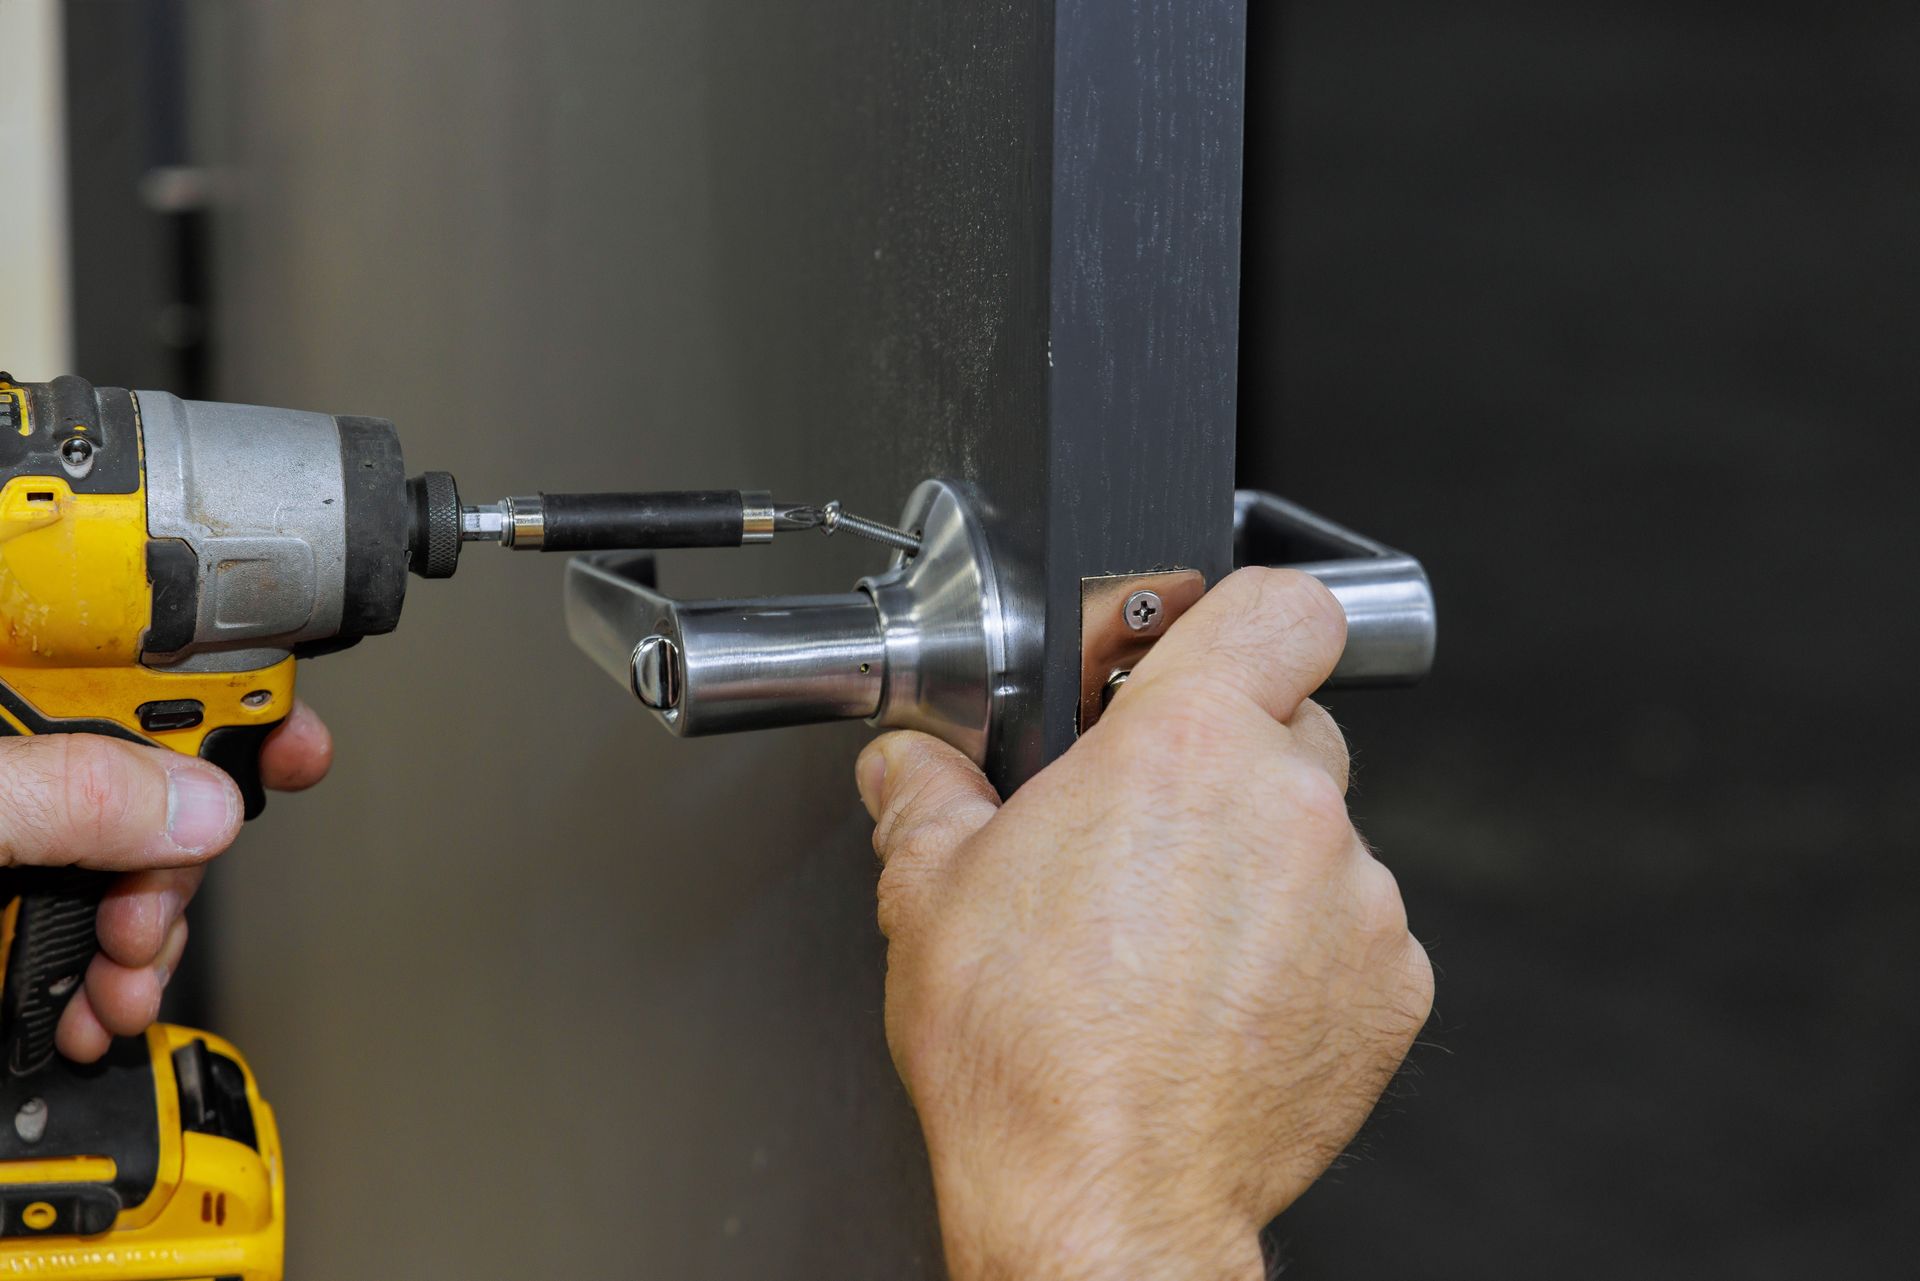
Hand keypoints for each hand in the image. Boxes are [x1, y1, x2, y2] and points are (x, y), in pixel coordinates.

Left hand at [0, 700, 332, 1062]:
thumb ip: (71, 795)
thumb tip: (204, 804)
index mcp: (7, 702)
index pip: (136, 668)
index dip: (232, 696)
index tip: (297, 749)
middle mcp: (20, 767)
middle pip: (157, 784)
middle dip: (177, 871)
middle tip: (143, 927)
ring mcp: (20, 839)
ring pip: (136, 870)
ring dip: (151, 946)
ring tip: (118, 995)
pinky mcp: (6, 906)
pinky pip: (90, 930)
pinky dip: (109, 982)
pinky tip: (93, 1014)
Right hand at [856, 568, 1432, 1280]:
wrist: (1103, 1197)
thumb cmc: (1026, 1054)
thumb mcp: (930, 894)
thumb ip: (925, 794)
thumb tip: (907, 765)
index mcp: (1182, 745)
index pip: (1284, 605)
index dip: (1248, 617)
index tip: (1213, 649)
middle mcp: (1288, 804)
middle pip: (1293, 726)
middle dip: (1229, 760)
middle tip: (1154, 828)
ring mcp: (1356, 897)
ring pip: (1321, 834)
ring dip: (1263, 862)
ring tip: (1176, 941)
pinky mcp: (1391, 984)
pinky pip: (1355, 929)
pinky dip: (1305, 949)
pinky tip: (1223, 999)